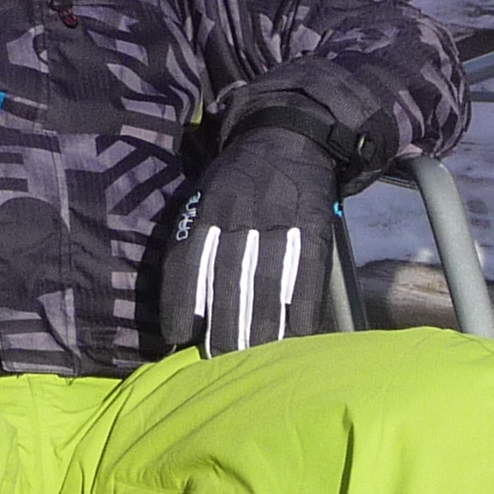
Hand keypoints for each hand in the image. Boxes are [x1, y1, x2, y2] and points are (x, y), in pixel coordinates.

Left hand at [158, 125, 337, 354]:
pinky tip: (297, 335)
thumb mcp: (207, 192)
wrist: (291, 135)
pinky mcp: (315, 226)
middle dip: (222, 323)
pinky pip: (308, 273)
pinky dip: (303, 308)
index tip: (178, 335)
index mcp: (209, 204)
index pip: (188, 257)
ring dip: (260, 324)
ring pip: (267, 280)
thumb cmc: (240, 178)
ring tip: (254, 357)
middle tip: (219, 359)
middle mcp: (241, 212)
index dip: (181, 299)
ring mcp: (281, 219)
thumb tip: (185, 301)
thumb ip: (195, 237)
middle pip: (228, 276)